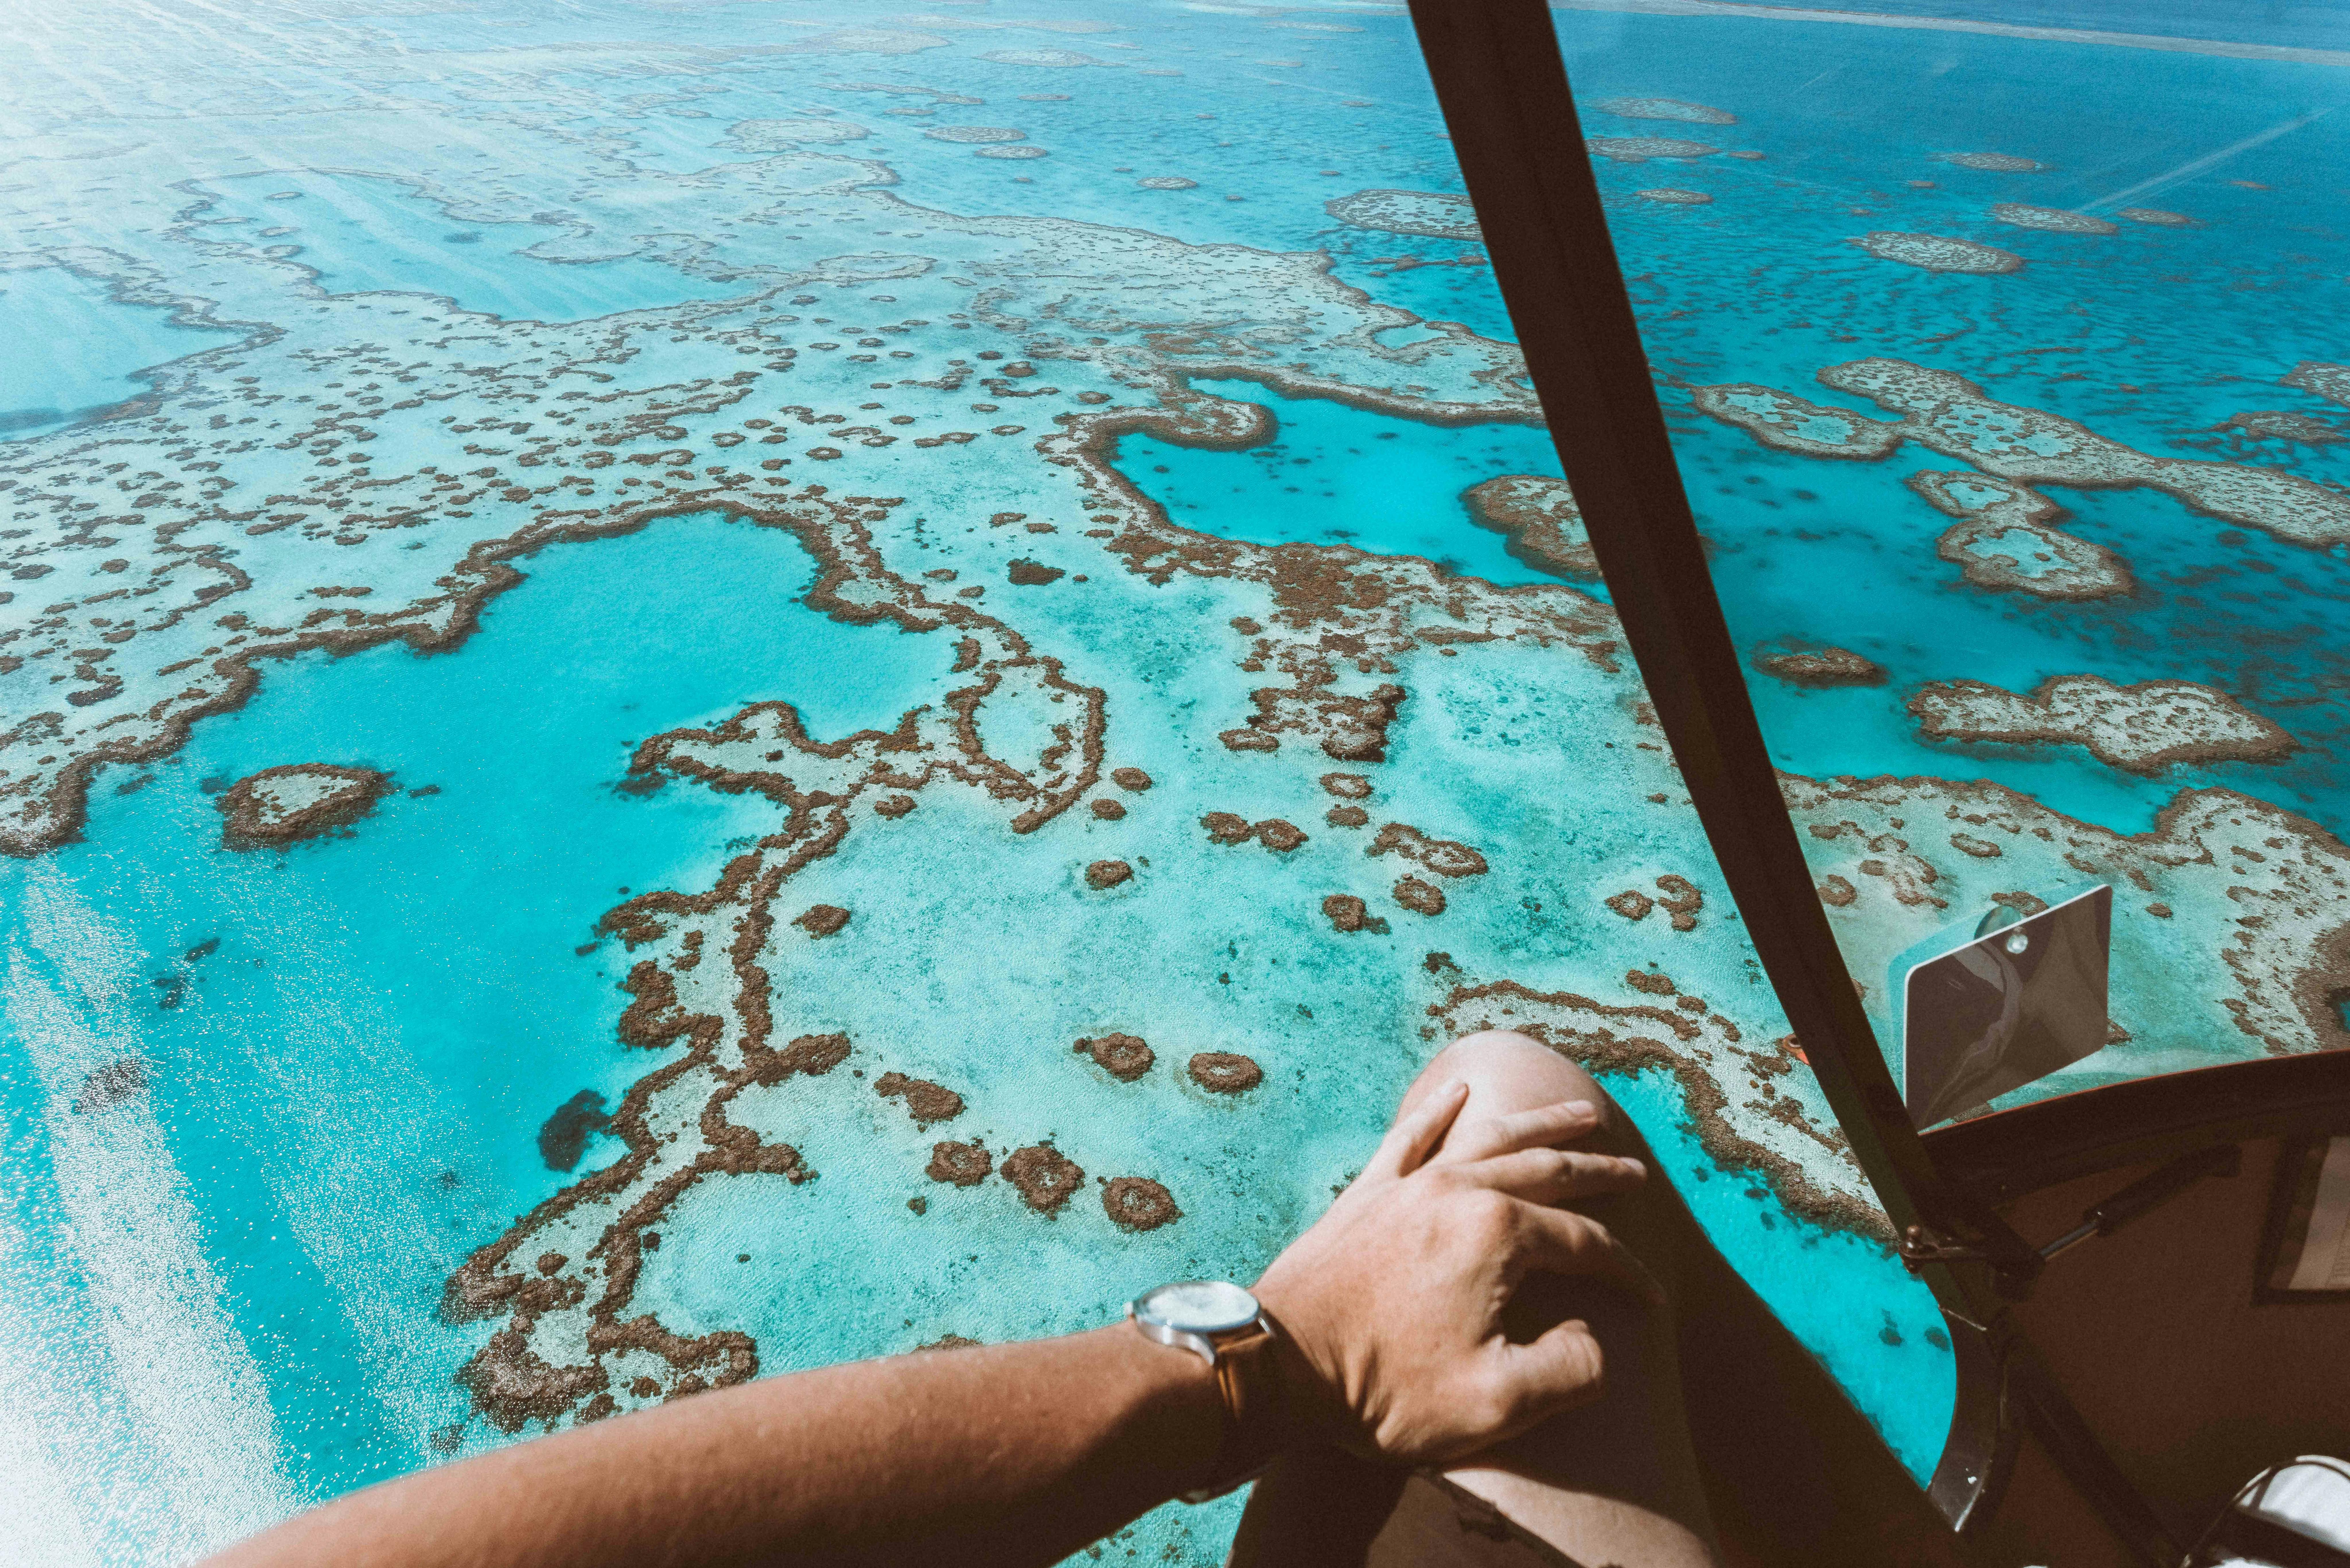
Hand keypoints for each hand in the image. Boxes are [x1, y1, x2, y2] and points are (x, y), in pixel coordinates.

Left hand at [1252, 1081, 1661, 1464]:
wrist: (1278, 1368)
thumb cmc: (1383, 1389)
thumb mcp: (1497, 1403)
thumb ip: (1570, 1370)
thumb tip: (1592, 1338)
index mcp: (1497, 1234)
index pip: (1586, 1245)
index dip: (1627, 1274)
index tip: (1651, 1301)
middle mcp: (1457, 1190)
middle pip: (1546, 1170)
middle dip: (1597, 1169)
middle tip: (1635, 1170)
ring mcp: (1407, 1185)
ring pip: (1490, 1138)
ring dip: (1540, 1125)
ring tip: (1579, 1113)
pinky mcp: (1365, 1195)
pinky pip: (1410, 1135)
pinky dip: (1438, 1110)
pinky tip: (1456, 1090)